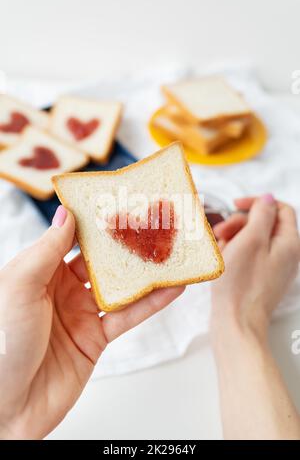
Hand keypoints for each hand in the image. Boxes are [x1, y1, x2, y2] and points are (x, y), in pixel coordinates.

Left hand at [0, 206, 183, 438]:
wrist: (11, 405)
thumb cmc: (4, 342)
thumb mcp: (20, 287)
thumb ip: (46, 250)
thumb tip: (66, 214)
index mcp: (40, 271)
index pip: (72, 239)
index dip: (95, 222)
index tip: (119, 203)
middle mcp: (63, 289)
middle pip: (102, 261)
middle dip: (127, 244)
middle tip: (154, 223)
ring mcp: (82, 313)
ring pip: (121, 286)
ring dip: (147, 272)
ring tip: (172, 252)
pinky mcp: (98, 338)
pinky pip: (129, 316)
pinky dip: (153, 302)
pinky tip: (173, 288)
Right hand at [211, 195, 299, 344]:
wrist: (236, 322)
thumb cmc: (241, 285)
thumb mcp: (250, 240)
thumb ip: (261, 214)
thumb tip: (268, 199)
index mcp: (289, 243)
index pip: (280, 209)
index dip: (258, 203)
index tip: (236, 205)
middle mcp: (285, 255)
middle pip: (264, 224)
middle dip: (240, 223)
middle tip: (221, 232)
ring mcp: (272, 267)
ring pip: (253, 240)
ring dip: (234, 238)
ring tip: (219, 250)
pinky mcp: (259, 278)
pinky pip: (247, 256)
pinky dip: (233, 253)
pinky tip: (221, 260)